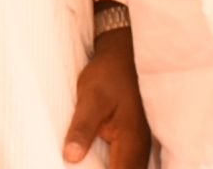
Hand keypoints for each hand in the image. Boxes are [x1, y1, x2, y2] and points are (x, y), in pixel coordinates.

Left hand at [65, 29, 151, 167]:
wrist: (125, 55)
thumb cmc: (109, 74)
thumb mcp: (91, 98)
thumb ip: (82, 128)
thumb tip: (71, 157)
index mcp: (132, 142)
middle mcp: (141, 149)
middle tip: (83, 164)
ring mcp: (141, 145)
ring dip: (114, 167)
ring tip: (90, 162)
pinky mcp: (136, 140)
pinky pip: (130, 162)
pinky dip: (117, 165)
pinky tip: (102, 162)